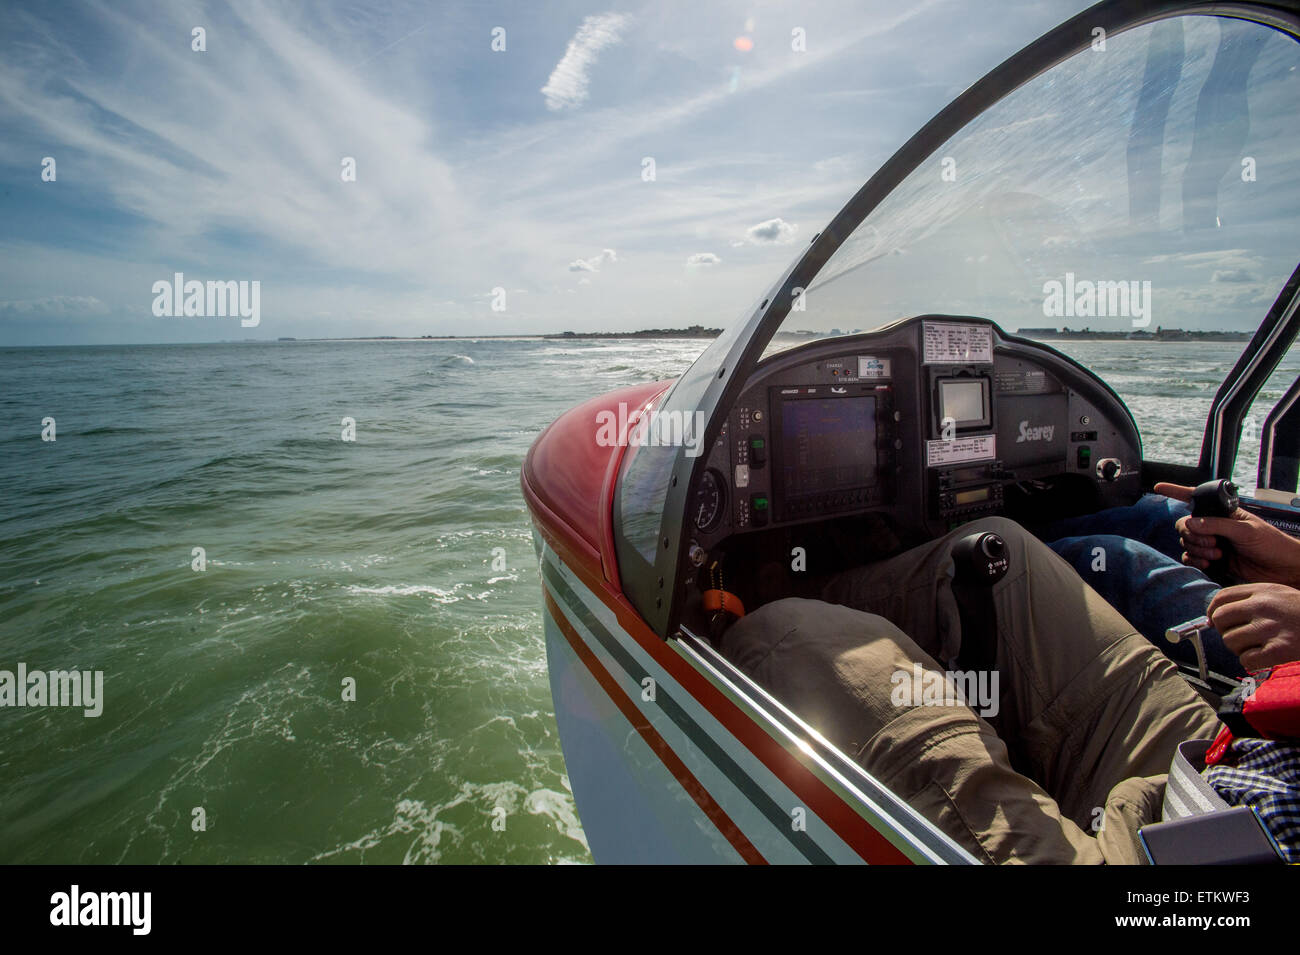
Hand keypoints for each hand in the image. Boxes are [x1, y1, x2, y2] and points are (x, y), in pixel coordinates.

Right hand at [1155, 482, 1299, 586]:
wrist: (1282, 570)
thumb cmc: (1272, 544)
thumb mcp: (1246, 531)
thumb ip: (1217, 525)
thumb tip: (1190, 523)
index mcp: (1224, 513)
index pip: (1197, 498)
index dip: (1177, 492)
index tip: (1159, 487)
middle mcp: (1215, 526)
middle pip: (1185, 524)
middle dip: (1194, 535)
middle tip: (1213, 543)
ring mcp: (1213, 543)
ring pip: (1187, 542)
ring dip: (1198, 549)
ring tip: (1218, 555)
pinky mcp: (1212, 560)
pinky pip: (1190, 557)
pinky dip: (1195, 560)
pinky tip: (1208, 563)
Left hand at [1207, 582, 1299, 670]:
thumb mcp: (1280, 596)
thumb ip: (1251, 600)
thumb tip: (1215, 615)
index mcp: (1264, 591)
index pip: (1220, 599)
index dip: (1212, 612)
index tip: (1216, 622)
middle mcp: (1264, 607)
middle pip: (1220, 620)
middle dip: (1226, 632)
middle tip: (1241, 638)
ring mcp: (1270, 629)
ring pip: (1231, 641)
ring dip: (1241, 648)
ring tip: (1260, 646)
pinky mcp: (1278, 651)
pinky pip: (1246, 660)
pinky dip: (1252, 662)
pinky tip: (1266, 658)